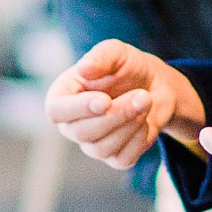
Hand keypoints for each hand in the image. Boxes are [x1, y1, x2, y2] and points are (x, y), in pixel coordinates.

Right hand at [44, 40, 204, 170]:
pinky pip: (123, 158)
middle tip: (142, 95)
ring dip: (129, 124)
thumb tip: (84, 69)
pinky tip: (145, 119)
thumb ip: (100, 57)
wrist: (156, 86)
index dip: (78, 109)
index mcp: (63, 96)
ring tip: (145, 100)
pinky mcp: (114, 157)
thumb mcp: (117, 52)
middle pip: (81, 132)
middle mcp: (72, 124)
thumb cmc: (128, 66)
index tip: (105, 100)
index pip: (55, 111)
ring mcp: (91, 144)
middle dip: (116, 115)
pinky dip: (139, 138)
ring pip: (101, 148)